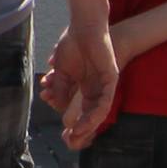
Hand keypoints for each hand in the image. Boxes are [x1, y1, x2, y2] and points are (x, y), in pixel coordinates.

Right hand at [44, 21, 119, 148]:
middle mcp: (97, 89)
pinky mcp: (111, 79)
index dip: (73, 121)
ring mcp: (105, 85)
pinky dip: (97, 112)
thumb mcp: (61, 71)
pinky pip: (106, 100)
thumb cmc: (72, 45)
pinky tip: (87, 121)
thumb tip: (55, 103)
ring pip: (99, 111)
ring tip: (77, 133)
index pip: (82, 109)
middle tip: (69, 139)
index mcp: (86, 86)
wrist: (83, 28)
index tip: (63, 132)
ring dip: (88, 124)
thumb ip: (59, 87)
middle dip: (81, 128)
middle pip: (92, 114)